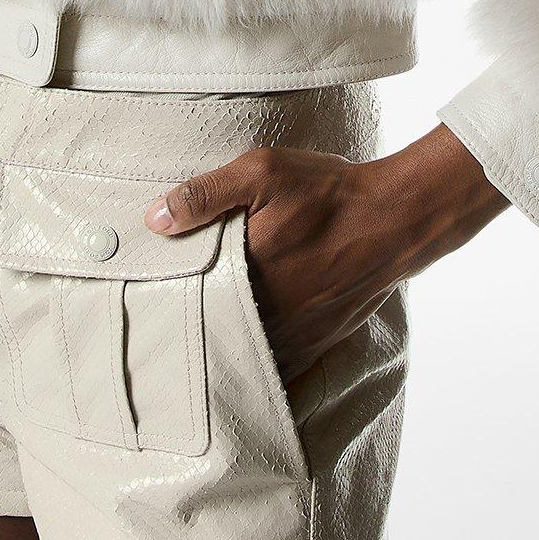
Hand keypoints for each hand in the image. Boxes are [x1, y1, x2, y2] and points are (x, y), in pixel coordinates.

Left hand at [145, 123, 510, 382]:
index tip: (143, 303)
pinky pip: (278, 368)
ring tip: (194, 349)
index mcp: (245, 275)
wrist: (395, 218)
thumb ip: (205, 195)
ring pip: (243, 357)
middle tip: (160, 331)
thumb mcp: (263, 172)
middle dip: (189, 333)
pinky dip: (257, 366)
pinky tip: (241, 362)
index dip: (164, 303)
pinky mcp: (317, 342)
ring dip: (221, 352)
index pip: (188, 299)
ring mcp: (294, 335)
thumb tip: (152, 219)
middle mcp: (267, 315)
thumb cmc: (327, 192)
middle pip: (212, 334)